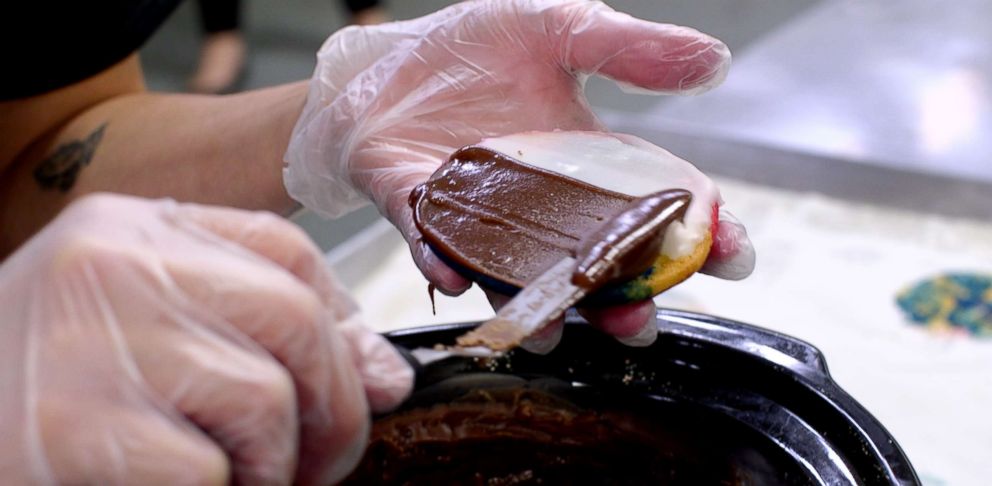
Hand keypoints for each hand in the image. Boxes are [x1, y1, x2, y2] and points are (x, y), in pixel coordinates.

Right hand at [0, 194, 411, 484]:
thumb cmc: (45, 396)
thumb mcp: (146, 334)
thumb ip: (258, 337)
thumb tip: (386, 375)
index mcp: (130, 231)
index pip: (284, 249)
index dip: (345, 322)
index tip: (365, 378)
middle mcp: (111, 267)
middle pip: (295, 318)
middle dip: (335, 404)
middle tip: (320, 462)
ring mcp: (92, 343)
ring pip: (266, 399)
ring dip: (270, 465)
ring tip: (227, 479)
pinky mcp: (77, 431)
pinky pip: (209, 470)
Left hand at [285, 0, 751, 347]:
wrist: (385, 54)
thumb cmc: (472, 46)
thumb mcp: (559, 29)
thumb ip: (628, 49)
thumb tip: (714, 62)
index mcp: (583, 165)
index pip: (652, 209)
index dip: (697, 235)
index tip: (734, 256)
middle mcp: (537, 206)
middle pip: (591, 268)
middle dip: (620, 304)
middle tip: (641, 322)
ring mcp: (478, 217)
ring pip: (517, 279)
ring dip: (537, 309)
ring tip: (554, 328)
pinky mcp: (417, 211)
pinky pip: (430, 245)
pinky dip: (444, 264)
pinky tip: (457, 277)